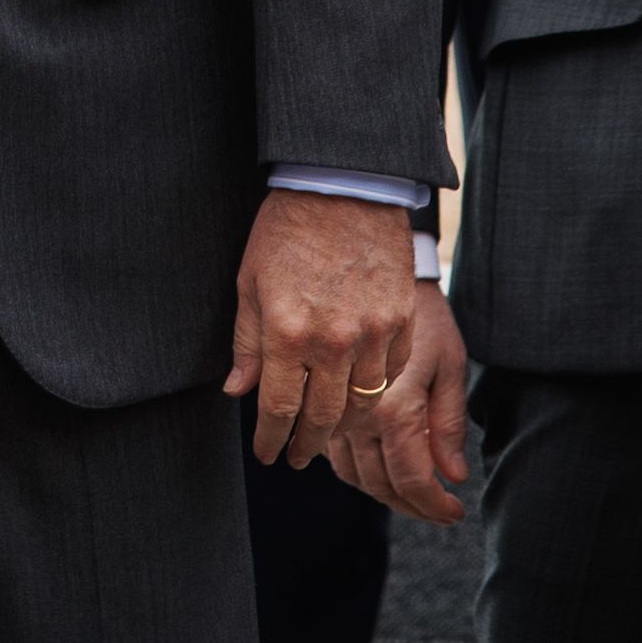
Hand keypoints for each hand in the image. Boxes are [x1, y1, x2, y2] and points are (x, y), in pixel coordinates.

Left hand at [225, 189, 415, 470]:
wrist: (343, 185)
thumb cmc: (287, 230)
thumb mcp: (250, 283)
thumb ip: (247, 342)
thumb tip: (238, 391)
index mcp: (288, 334)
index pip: (278, 409)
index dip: (271, 439)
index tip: (267, 454)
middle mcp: (334, 341)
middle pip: (323, 417)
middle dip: (306, 445)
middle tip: (297, 457)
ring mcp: (375, 332)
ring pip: (363, 402)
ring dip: (344, 426)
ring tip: (328, 434)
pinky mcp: (402, 319)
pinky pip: (394, 372)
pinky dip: (378, 390)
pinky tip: (363, 394)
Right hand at [320, 269, 469, 522]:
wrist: (360, 252)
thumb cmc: (419, 307)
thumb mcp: (450, 359)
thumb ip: (449, 421)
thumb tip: (453, 475)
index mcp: (394, 406)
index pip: (409, 478)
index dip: (432, 505)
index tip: (451, 514)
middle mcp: (358, 414)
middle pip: (377, 483)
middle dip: (408, 505)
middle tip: (435, 511)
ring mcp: (333, 406)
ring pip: (349, 472)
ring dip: (377, 490)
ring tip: (409, 494)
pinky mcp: (316, 397)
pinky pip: (331, 448)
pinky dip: (352, 466)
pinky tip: (374, 464)